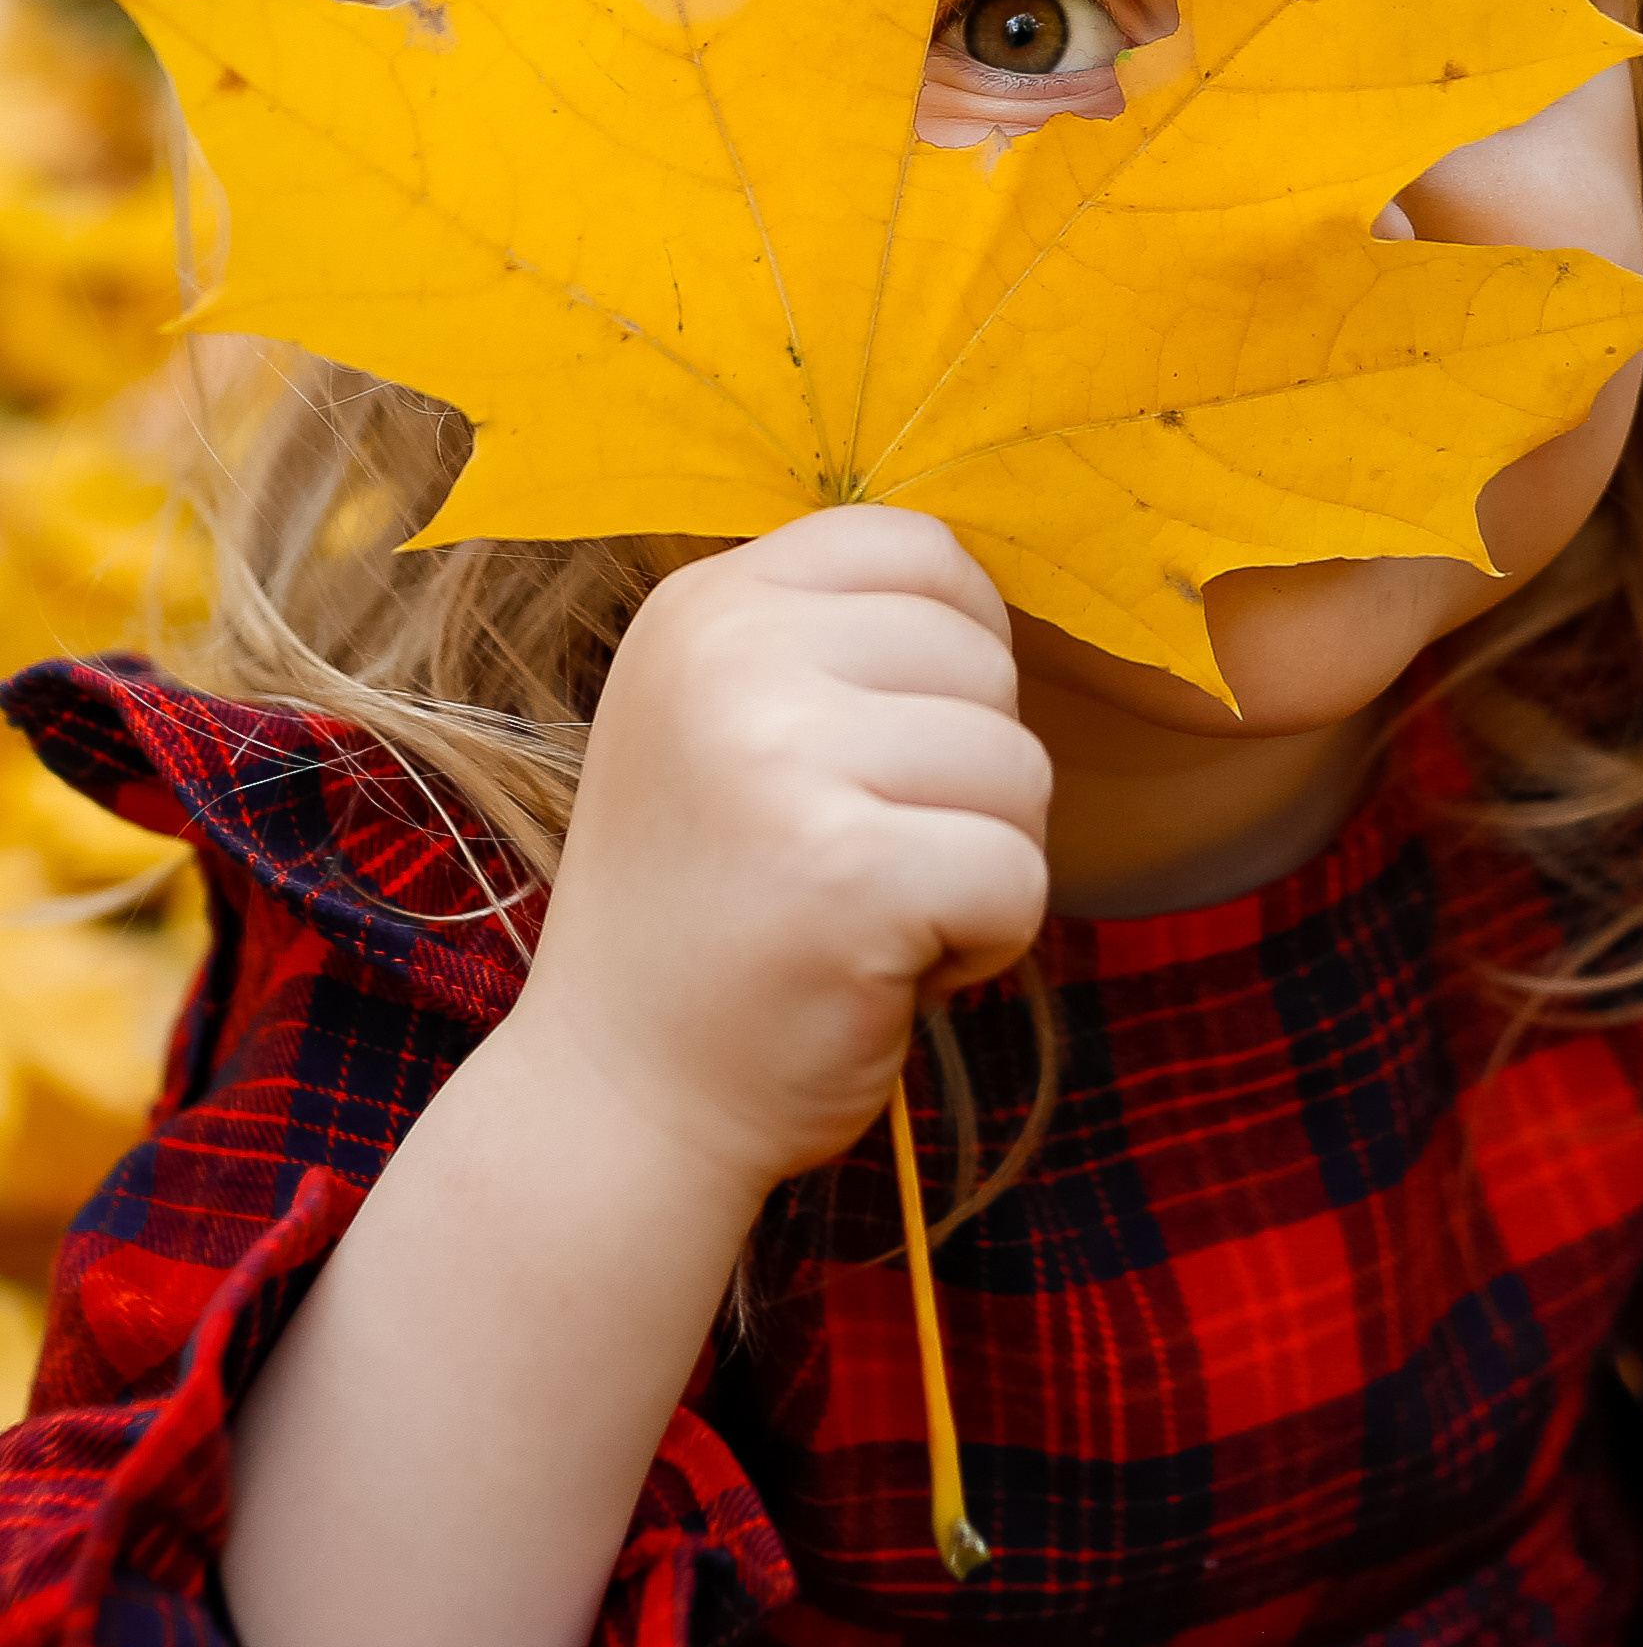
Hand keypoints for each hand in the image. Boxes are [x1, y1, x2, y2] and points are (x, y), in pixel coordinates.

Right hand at [510, 507, 1051, 1203]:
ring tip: (869, 911)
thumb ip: (827, 640)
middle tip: (859, 856)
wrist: (618, 1099)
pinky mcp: (847, 872)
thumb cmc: (709, 910)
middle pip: (985, 661)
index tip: (894, 744)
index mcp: (705, 606)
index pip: (918, 547)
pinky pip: (1021, 873)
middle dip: (966, 776)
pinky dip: (987, 942)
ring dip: (979, 860)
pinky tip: (889, 968)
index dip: (956, 648)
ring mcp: (781, 759)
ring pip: (1020, 769)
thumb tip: (986, 598)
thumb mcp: (720, 720)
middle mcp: (730, 658)